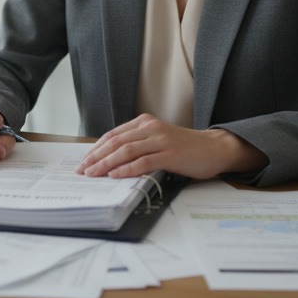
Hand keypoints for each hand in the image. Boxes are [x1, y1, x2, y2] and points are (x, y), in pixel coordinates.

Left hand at [75, 113, 266, 178]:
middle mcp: (151, 128)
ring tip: (93, 174)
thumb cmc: (184, 148)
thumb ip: (137, 145)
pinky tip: (115, 175)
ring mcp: (161, 140)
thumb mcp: (157, 140)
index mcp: (144, 122)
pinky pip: (144, 161)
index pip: (113, 135)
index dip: (95, 149)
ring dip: (106, 163)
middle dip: (96, 157)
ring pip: (126, 150)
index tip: (83, 161)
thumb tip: (110, 160)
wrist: (214, 148)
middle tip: (82, 170)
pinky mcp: (171, 154)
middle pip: (116, 142)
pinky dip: (127, 168)